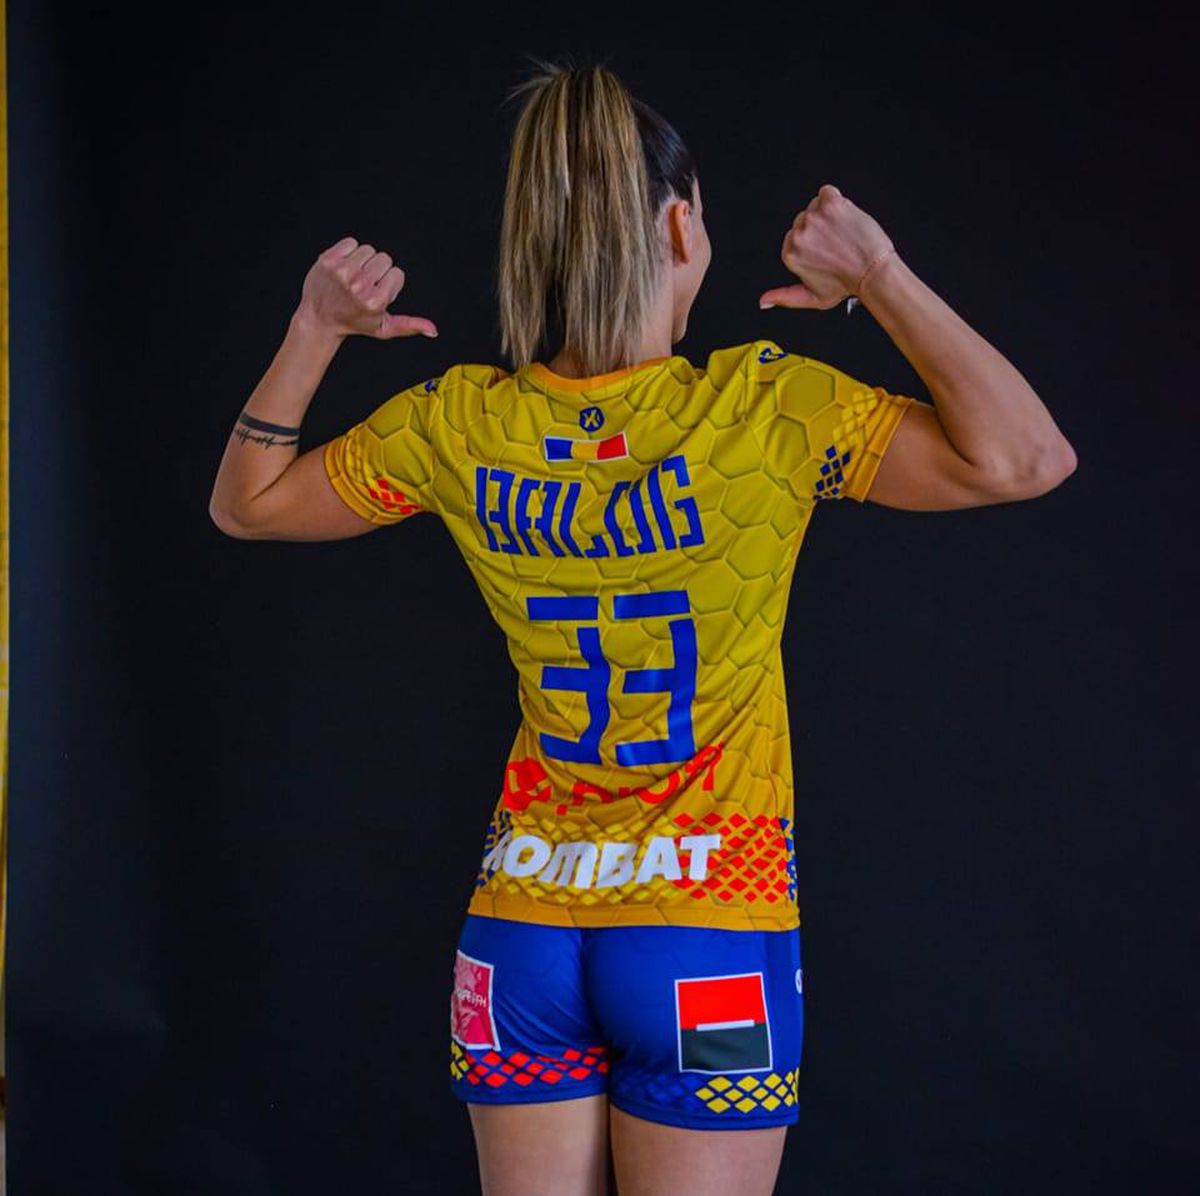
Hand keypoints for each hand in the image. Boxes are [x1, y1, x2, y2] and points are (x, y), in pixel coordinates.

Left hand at [296, 237, 438, 338]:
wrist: (319, 317)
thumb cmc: (353, 323)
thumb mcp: (383, 328)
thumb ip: (410, 326)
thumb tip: (433, 331)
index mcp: (375, 301)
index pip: (397, 273)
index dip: (389, 283)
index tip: (377, 292)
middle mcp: (359, 285)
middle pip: (384, 258)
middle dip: (378, 270)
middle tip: (364, 285)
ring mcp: (342, 271)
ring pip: (368, 249)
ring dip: (363, 261)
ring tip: (353, 276)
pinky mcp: (329, 259)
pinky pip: (351, 242)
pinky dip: (349, 252)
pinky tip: (345, 267)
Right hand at [759, 184, 894, 310]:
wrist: (873, 271)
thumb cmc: (846, 285)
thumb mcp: (812, 298)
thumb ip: (785, 297)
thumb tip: (764, 301)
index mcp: (790, 254)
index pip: (794, 237)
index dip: (812, 243)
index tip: (825, 253)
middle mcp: (798, 235)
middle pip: (803, 221)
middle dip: (819, 229)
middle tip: (837, 244)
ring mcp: (814, 218)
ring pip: (815, 207)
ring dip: (828, 215)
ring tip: (842, 233)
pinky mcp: (830, 203)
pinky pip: (827, 192)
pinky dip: (836, 200)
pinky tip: (845, 218)